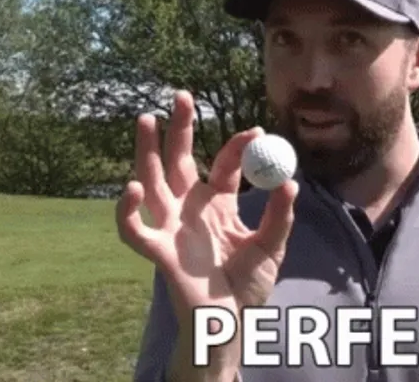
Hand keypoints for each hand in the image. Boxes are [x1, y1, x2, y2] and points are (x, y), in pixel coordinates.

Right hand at [116, 90, 297, 373]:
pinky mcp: (158, 251)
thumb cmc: (248, 284)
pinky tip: (132, 188)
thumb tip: (289, 181)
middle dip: (178, 129)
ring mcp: (172, 228)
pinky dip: (128, 211)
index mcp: (217, 204)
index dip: (237, 146)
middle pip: (178, 161)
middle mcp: (190, 209)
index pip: (223, 165)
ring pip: (151, 182)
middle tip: (182, 96)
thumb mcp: (273, 245)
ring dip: (145, 152)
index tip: (257, 132)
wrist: (232, 322)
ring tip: (145, 119)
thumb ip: (280, 216)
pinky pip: (134, 229)